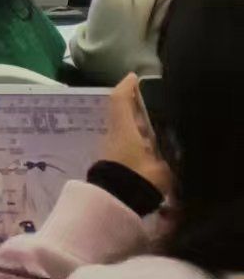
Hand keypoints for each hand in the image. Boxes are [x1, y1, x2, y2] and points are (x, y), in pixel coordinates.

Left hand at [99, 75, 172, 195]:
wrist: (114, 204)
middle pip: (121, 113)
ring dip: (134, 124)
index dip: (126, 87)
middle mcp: (112, 133)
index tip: (134, 77)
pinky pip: (122, 141)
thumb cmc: (138, 179)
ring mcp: (108, 147)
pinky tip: (147, 146)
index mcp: (123, 128)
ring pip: (121, 128)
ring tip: (153, 126)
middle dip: (134, 106)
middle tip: (151, 102)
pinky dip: (133, 138)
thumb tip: (172, 146)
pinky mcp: (109, 159)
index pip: (120, 100)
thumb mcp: (162, 168)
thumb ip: (168, 155)